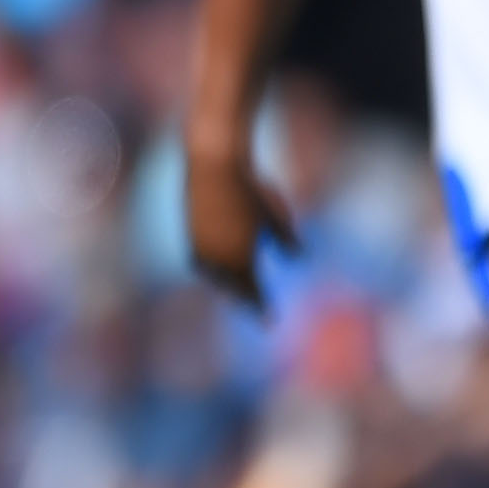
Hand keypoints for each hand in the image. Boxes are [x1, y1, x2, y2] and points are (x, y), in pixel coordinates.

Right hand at [183, 144, 297, 315]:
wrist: (213, 164)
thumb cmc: (250, 187)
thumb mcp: (277, 214)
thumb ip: (288, 240)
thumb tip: (298, 258)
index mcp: (240, 259)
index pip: (252, 293)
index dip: (262, 308)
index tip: (271, 323)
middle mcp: (217, 260)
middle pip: (233, 289)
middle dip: (245, 299)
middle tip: (256, 310)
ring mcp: (200, 249)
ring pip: (216, 277)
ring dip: (228, 285)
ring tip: (238, 290)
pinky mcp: (190, 237)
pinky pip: (204, 264)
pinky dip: (215, 269)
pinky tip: (220, 267)